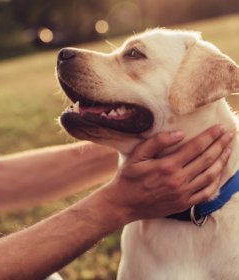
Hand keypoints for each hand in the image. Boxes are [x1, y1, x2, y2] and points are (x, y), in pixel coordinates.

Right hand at [101, 125, 232, 221]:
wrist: (123, 204)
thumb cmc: (128, 178)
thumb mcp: (136, 156)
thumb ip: (157, 142)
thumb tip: (179, 134)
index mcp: (167, 166)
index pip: (196, 147)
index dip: (210, 136)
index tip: (220, 128)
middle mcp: (178, 180)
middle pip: (207, 160)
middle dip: (220, 145)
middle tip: (229, 134)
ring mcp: (183, 193)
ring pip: (210, 175)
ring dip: (222, 161)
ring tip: (228, 150)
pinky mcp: (184, 203)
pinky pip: (206, 192)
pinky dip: (217, 181)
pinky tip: (220, 172)